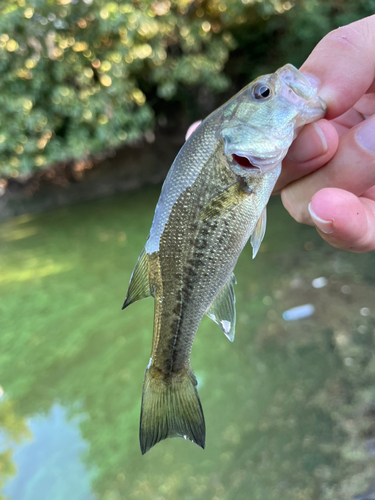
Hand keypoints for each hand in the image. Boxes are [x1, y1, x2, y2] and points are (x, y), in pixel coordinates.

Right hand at [278, 15, 374, 251]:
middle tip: (329, 135)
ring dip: (334, 175)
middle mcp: (324, 157)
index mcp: (319, 116)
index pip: (268, 132)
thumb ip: (344, 55)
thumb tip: (314, 101)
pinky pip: (350, 233)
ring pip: (306, 205)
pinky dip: (339, 223)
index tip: (304, 117)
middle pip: (278, 175)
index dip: (270, 130)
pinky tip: (333, 208)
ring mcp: (350, 192)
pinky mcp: (374, 221)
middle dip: (296, 156)